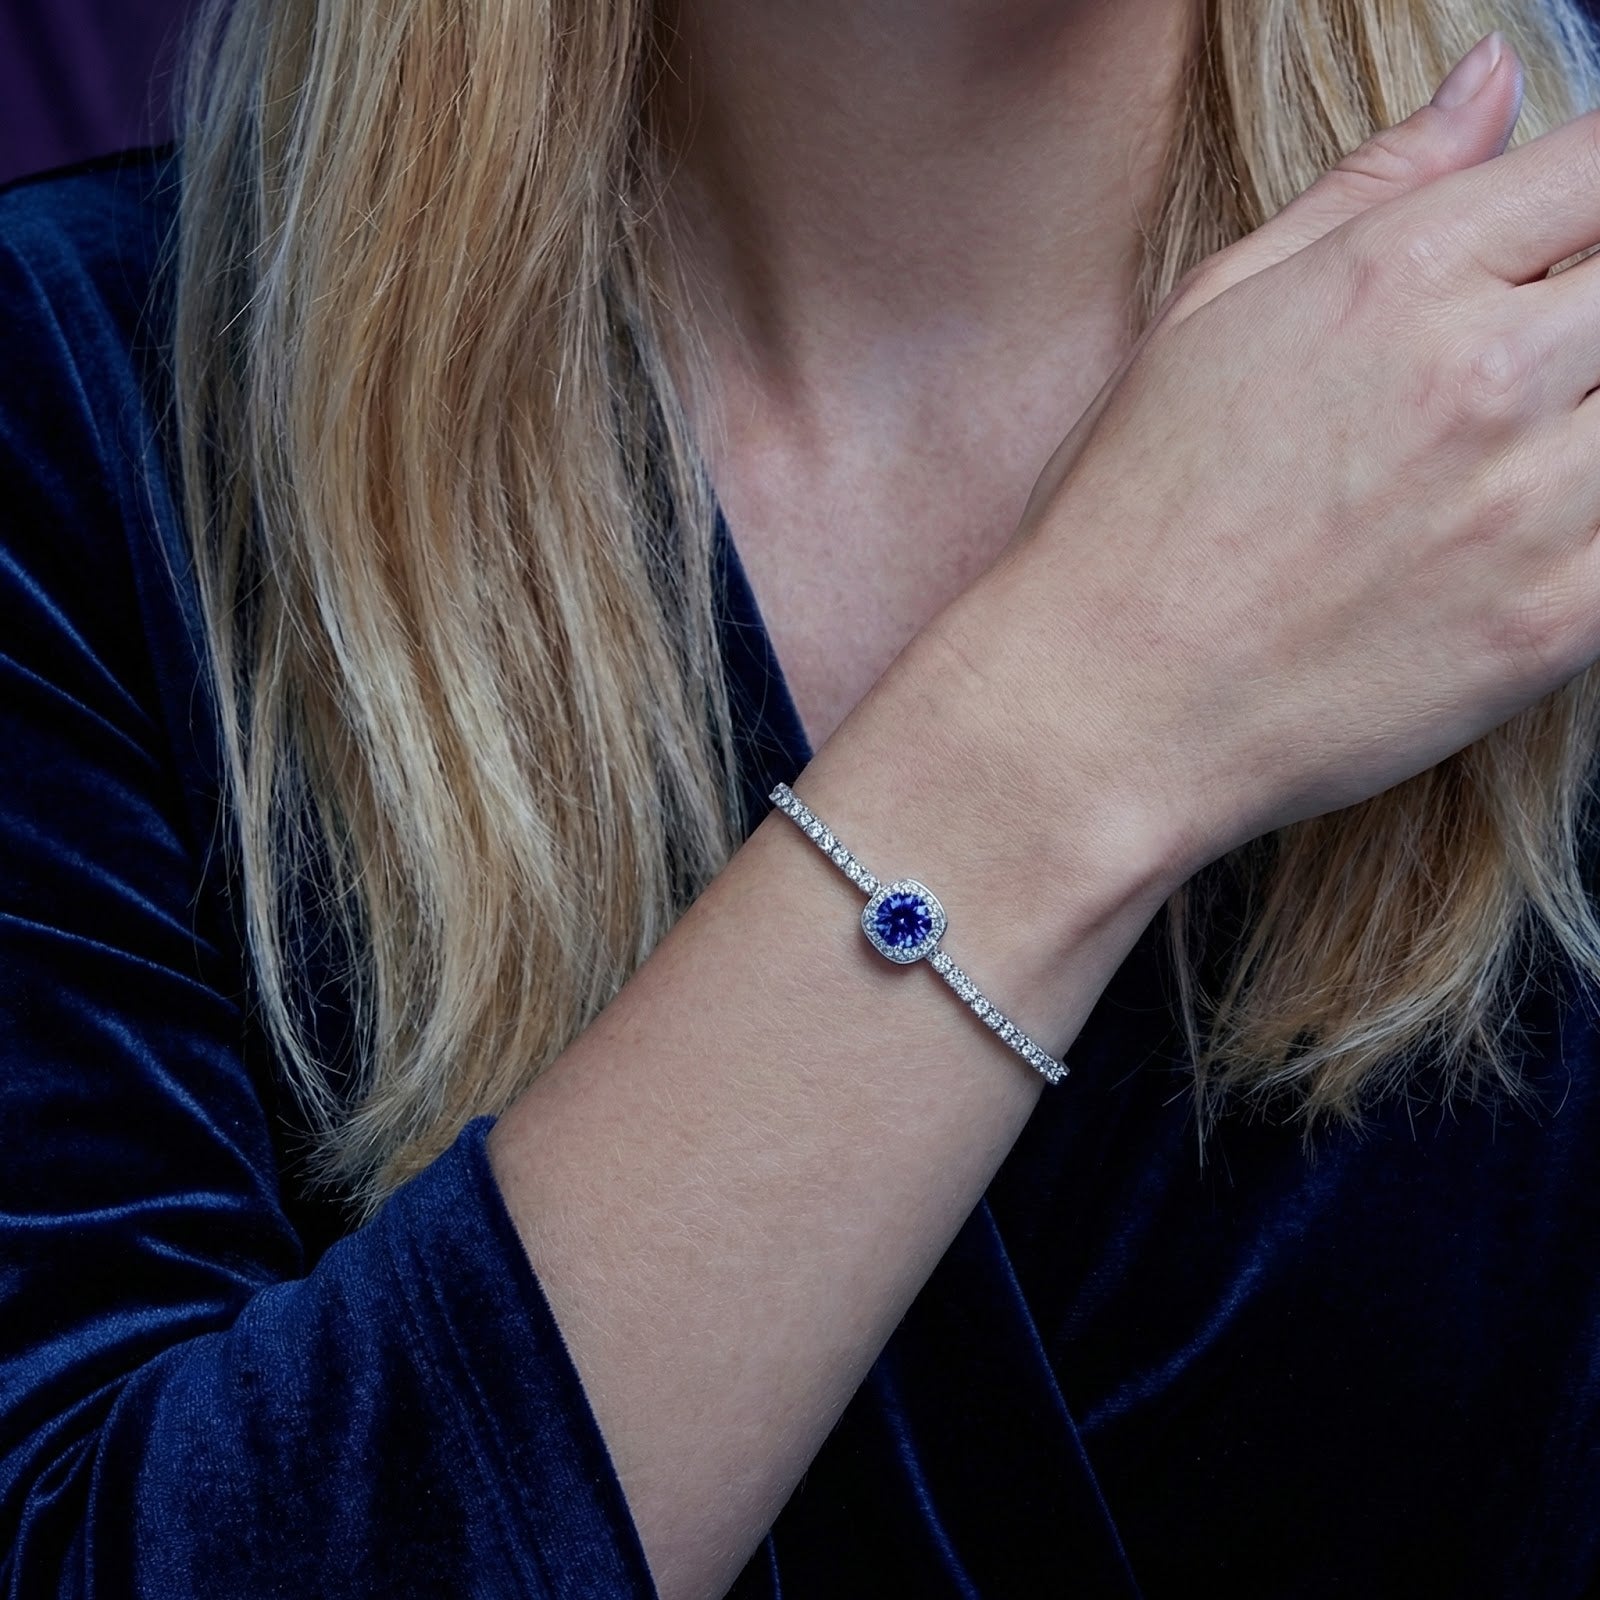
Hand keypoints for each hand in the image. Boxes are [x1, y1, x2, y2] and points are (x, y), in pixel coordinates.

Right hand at [939, 34, 1599, 879]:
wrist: (1100, 706)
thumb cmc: (1126, 518)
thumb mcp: (1209, 318)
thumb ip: (1364, 191)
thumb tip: (1489, 85)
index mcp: (1396, 276)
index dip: (1598, 192)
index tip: (1570, 239)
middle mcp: (1484, 373)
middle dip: (1597, 302)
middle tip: (1532, 365)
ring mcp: (1530, 504)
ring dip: (1596, 412)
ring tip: (1515, 449)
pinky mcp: (1555, 625)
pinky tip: (1537, 526)